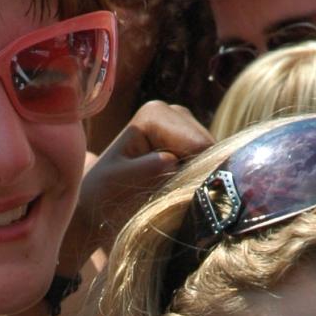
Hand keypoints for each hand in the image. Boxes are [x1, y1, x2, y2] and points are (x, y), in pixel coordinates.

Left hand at [75, 99, 211, 251]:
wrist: (100, 203)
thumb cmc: (104, 194)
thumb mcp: (120, 181)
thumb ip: (147, 169)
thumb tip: (171, 160)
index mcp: (156, 113)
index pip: (198, 145)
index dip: (192, 173)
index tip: (168, 192)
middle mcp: (175, 112)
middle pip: (210, 149)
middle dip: (196, 175)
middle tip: (168, 194)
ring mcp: (187, 128)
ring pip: (215, 158)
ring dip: (199, 179)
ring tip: (170, 193)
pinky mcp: (194, 145)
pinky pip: (212, 165)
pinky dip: (201, 181)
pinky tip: (180, 191)